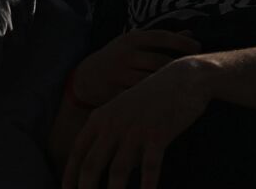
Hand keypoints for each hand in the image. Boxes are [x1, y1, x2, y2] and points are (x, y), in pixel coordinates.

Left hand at [63, 57, 209, 188]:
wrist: (186, 77)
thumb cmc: (154, 96)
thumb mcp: (123, 107)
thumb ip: (108, 130)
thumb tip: (104, 162)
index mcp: (101, 118)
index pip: (76, 154)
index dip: (69, 178)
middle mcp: (114, 125)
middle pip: (91, 167)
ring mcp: (136, 130)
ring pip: (118, 171)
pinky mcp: (159, 134)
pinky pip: (149, 167)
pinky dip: (147, 186)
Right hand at [68, 30, 200, 107]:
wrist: (85, 77)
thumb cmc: (119, 56)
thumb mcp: (135, 43)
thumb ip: (161, 39)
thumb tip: (191, 32)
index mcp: (131, 39)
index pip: (162, 37)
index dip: (182, 41)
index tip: (198, 47)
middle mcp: (124, 55)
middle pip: (159, 61)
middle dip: (178, 67)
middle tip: (192, 71)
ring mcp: (117, 75)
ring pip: (150, 81)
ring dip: (167, 85)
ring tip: (182, 85)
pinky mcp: (112, 93)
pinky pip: (137, 97)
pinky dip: (152, 99)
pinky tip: (165, 99)